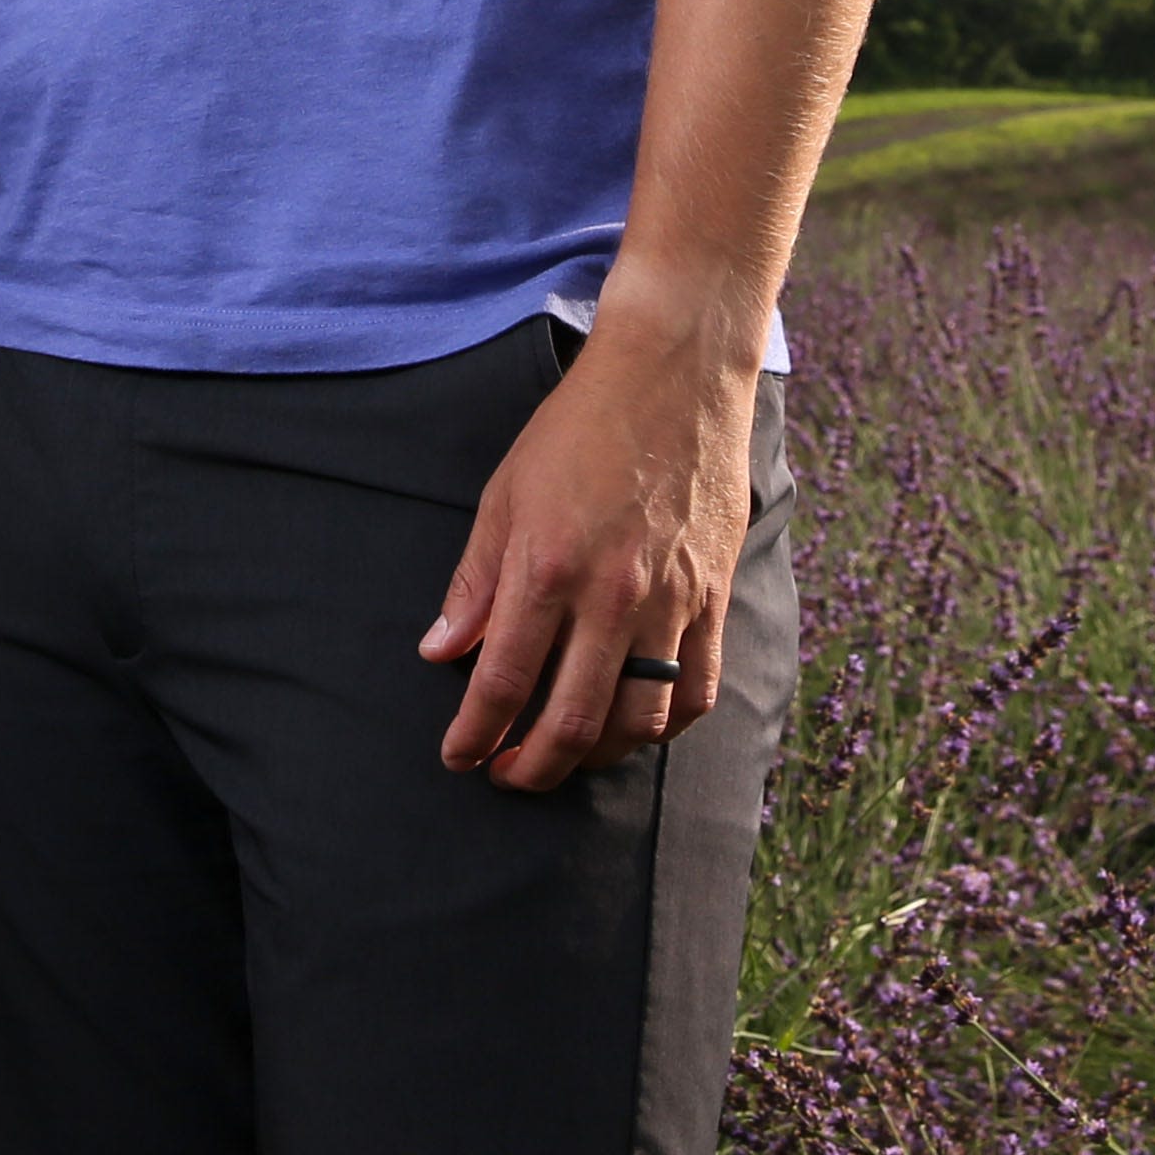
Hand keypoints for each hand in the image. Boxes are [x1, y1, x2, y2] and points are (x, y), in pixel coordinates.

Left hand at [415, 323, 753, 791]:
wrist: (672, 378)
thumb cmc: (576, 430)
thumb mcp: (503, 495)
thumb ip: (474, 583)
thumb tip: (440, 654)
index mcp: (546, 567)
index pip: (503, 681)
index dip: (475, 733)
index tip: (459, 757)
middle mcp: (611, 596)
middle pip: (572, 720)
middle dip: (532, 765)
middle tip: (507, 776)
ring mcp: (671, 602)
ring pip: (639, 720)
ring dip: (596, 756)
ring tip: (565, 756)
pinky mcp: (713, 598)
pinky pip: (696, 691)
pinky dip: (666, 727)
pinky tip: (636, 729)